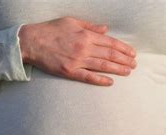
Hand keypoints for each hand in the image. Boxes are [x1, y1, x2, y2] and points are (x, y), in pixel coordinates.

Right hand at [18, 16, 136, 86]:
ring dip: (117, 69)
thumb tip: (105, 29)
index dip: (123, 48)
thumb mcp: (71, 21)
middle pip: (109, 54)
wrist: (31, 42)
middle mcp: (83, 48)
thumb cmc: (50, 30)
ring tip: (128, 72)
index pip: (109, 42)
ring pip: (102, 66)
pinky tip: (110, 82)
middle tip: (134, 64)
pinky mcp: (69, 71)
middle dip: (124, 60)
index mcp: (85, 35)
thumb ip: (90, 26)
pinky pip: (88, 77)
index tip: (132, 53)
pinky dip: (100, 80)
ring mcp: (77, 61)